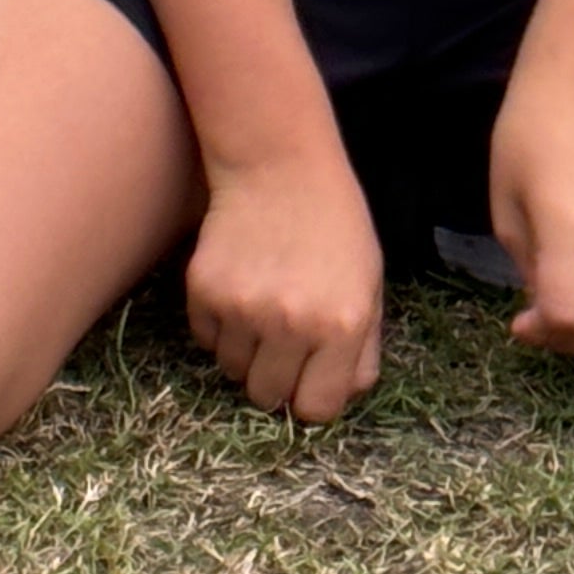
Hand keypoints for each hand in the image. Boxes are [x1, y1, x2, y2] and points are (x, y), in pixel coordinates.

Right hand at [185, 149, 384, 423]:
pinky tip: (239, 285)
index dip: (312, 395)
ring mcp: (244, 309)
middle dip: (275, 377)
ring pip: (232, 370)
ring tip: (262, 304)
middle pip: (267, 397)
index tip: (309, 376)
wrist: (278, 164)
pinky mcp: (205, 292)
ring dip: (245, 350)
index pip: (316, 409)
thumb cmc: (333, 224)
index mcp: (342, 326)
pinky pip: (206, 339)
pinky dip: (219, 325)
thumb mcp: (369, 284)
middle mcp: (292, 324)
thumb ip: (362, 349)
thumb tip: (340, 398)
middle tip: (283, 339)